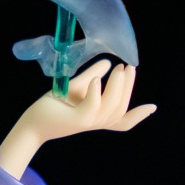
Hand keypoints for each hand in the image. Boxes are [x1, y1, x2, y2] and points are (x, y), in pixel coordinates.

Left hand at [0, 60, 154, 178]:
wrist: (31, 122)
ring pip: (110, 107)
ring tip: (119, 69)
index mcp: (98, 117)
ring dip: (117, 87)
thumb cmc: (54, 107)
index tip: (153, 106)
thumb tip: (108, 62)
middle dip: (128, 88)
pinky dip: (97, 93)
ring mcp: (86, 122)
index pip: (122, 121)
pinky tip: (98, 79)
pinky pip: (91, 107)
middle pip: (120, 108)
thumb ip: (92, 76)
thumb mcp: (77, 88)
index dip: (138, 115)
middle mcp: (95, 122)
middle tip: (130, 67)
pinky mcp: (75, 120)